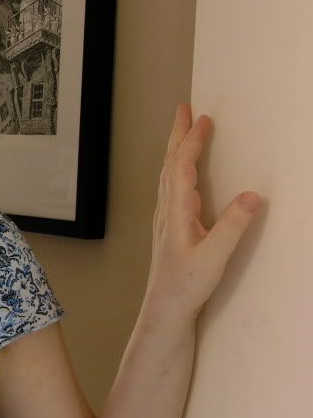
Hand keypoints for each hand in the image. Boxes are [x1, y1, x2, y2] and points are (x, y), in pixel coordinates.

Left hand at [148, 104, 259, 317]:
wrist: (165, 309)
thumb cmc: (186, 285)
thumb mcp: (214, 257)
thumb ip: (233, 226)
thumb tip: (252, 195)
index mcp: (177, 213)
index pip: (182, 168)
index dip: (193, 143)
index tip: (203, 119)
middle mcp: (167, 211)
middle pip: (170, 164)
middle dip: (178, 135)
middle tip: (184, 109)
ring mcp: (166, 219)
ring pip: (168, 175)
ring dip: (176, 149)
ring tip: (183, 130)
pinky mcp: (170, 227)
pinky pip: (171, 187)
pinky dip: (176, 169)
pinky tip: (180, 171)